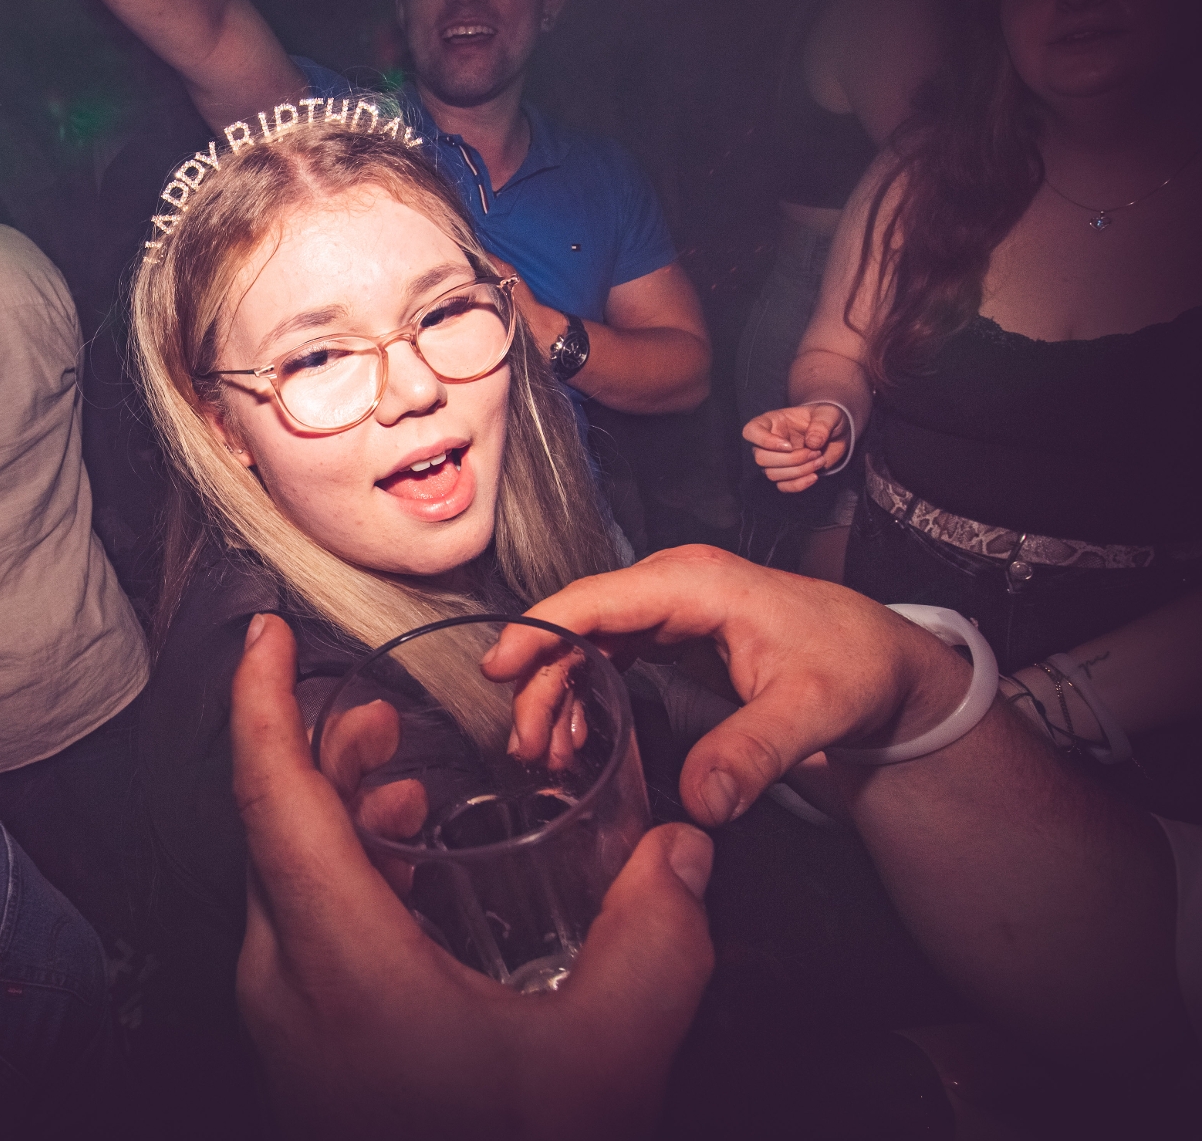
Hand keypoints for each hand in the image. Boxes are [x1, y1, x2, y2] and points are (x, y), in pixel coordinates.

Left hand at [233, 614, 714, 1140]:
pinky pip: (300, 928)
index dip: (258, 700)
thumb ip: (655, 943)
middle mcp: (284, 979)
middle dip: (323, 749)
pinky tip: (413, 880)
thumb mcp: (604, 1059)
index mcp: (335, 958)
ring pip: (287, 876)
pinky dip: (345, 876)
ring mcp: (282, 1019)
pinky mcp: (299, 1050)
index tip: (259, 632)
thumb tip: (684, 857)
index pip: (270, 794)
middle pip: (276, 825)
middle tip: (385, 712)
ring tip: (414, 790)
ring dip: (339, 815)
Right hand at [484, 546, 969, 826]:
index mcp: (698, 584)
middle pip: (580, 623)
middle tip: (527, 745)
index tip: (499, 668)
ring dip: (558, 691)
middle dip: (542, 681)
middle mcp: (675, 585)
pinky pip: (608, 651)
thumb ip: (754, 753)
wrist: (887, 662)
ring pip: (588, 639)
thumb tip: (702, 801)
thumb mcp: (812, 711)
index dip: (541, 630)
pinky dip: (584, 688)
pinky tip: (577, 734)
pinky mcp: (673, 628)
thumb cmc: (855, 666)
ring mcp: (671, 604)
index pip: (596, 599)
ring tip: (547, 752)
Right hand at [743, 402, 850, 491]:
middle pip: (760, 458)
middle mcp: (767, 443)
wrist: (835, 434)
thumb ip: (821, 425)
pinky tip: (814, 476)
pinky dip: (799, 484)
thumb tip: (812, 443)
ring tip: (820, 460)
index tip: (789, 445)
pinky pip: (783, 486)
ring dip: (799, 471)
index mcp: (771, 423)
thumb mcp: (828, 414)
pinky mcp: (785, 475)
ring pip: (771, 474)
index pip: (750, 432)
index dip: (764, 441)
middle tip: (814, 452)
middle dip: (790, 459)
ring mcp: (775, 461)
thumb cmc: (826, 419)